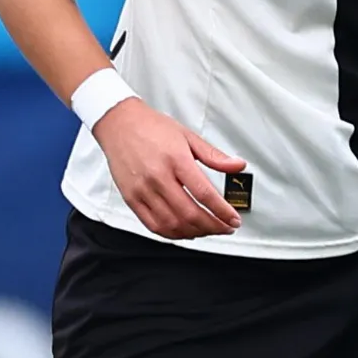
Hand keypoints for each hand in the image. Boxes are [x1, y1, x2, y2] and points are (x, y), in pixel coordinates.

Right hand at [93, 99, 245, 237]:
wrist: (119, 123)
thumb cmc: (152, 128)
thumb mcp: (188, 136)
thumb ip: (214, 155)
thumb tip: (238, 166)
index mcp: (176, 159)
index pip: (204, 194)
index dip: (222, 212)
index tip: (233, 219)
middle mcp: (158, 177)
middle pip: (190, 214)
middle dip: (213, 227)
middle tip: (225, 228)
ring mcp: (143, 190)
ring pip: (172, 224)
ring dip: (195, 233)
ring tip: (208, 230)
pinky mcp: (131, 199)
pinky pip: (153, 225)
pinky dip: (172, 234)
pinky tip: (185, 231)